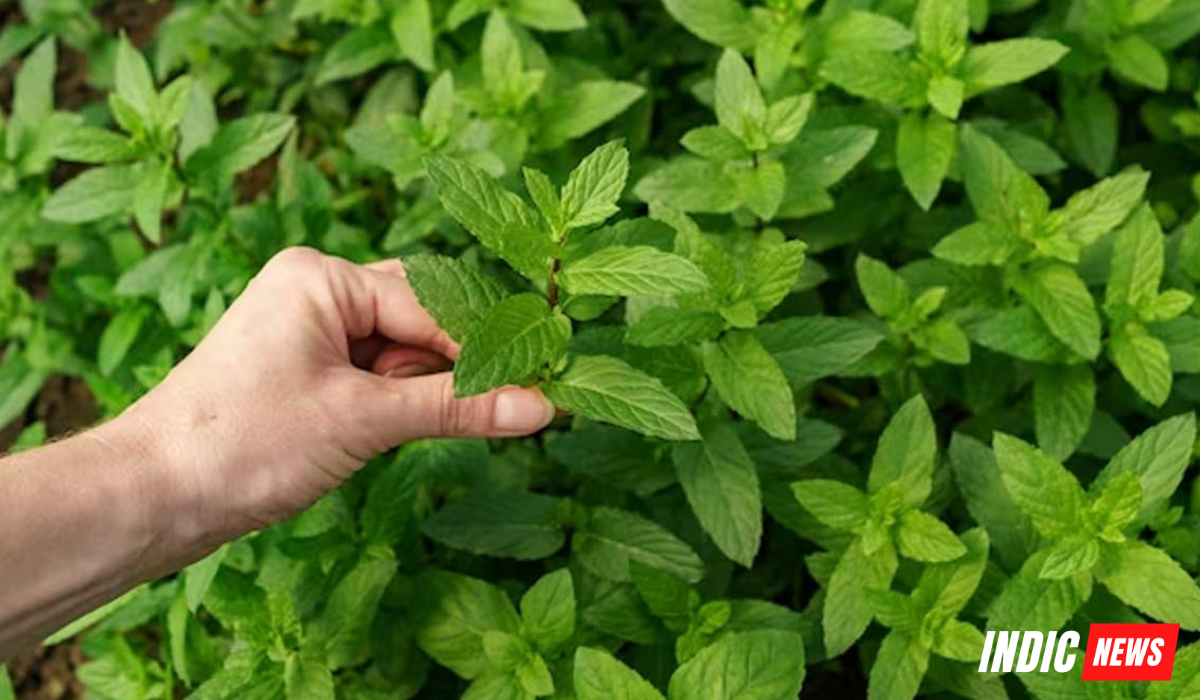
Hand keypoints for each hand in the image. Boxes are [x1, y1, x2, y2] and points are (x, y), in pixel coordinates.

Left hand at [113, 247, 554, 549]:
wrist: (151, 496)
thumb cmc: (244, 443)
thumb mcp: (363, 421)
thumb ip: (456, 407)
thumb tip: (541, 404)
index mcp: (322, 277)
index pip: (431, 304)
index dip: (483, 348)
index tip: (542, 379)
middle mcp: (314, 291)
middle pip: (418, 320)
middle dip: (451, 368)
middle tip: (509, 404)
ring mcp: (306, 333)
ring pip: (398, 353)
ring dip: (421, 391)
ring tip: (425, 428)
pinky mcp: (302, 374)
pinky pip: (372, 377)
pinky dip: (394, 404)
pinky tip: (393, 433)